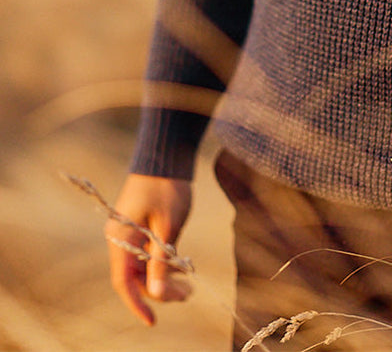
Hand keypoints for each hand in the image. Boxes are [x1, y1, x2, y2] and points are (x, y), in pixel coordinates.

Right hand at [106, 174, 193, 325]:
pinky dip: (163, 261)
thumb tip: (158, 294)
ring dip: (163, 276)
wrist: (166, 152)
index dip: (137, 304)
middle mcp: (119, 237)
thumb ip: (162, 261)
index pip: (123, 282)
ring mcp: (127, 230)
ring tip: (189, 287)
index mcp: (120, 238)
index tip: (152, 321)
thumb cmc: (168, 187)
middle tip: (187, 296)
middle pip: (134, 275)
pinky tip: (182, 268)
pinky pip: (147, 251)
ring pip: (142, 264)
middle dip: (159, 289)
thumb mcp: (169, 226)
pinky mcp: (138, 224)